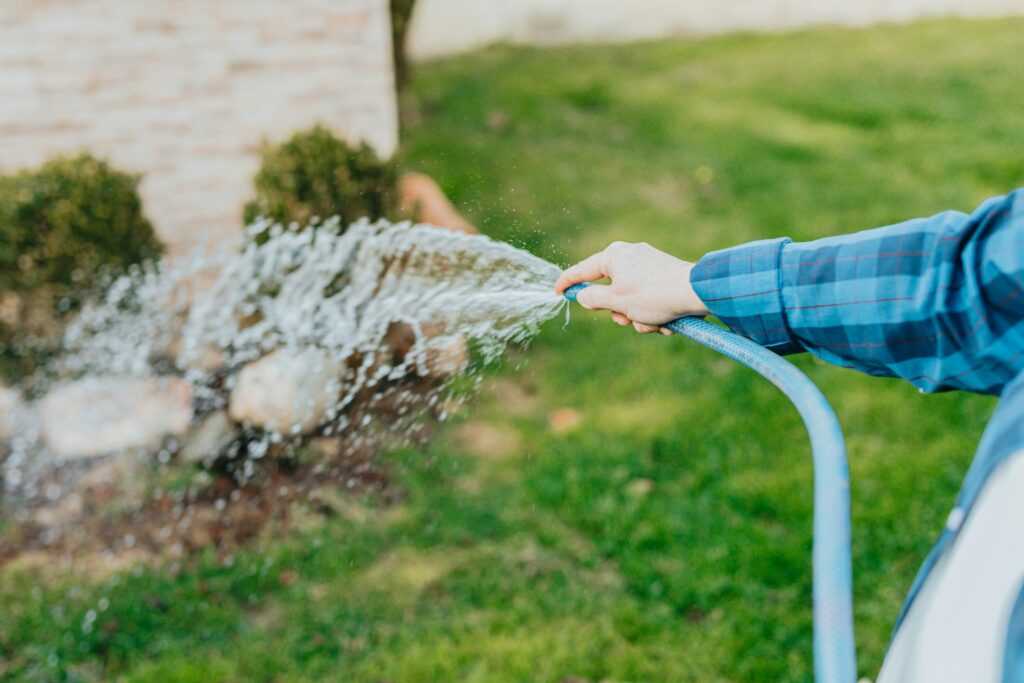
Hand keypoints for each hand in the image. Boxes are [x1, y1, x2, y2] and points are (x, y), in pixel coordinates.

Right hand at [554, 241, 708, 333]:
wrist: (698, 293)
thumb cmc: (654, 294)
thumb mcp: (617, 301)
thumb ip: (593, 299)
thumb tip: (583, 296)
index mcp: (614, 256)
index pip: (582, 270)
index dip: (567, 283)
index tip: (556, 293)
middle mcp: (630, 256)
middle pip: (609, 291)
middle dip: (619, 313)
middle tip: (626, 318)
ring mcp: (648, 266)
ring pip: (631, 301)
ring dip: (639, 318)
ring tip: (654, 322)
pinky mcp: (663, 277)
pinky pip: (649, 301)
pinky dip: (654, 315)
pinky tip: (668, 321)